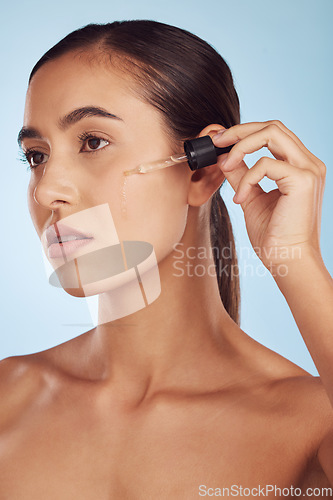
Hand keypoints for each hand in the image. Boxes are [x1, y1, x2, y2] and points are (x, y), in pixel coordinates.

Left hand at [213, 120, 325, 273]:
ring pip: (272, 133)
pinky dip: (246, 178)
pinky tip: (240, 199)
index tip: (220, 141)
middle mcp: (308, 164)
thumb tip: (224, 158)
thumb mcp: (251, 198)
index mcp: (299, 167)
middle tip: (217, 142)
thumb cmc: (273, 237)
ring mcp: (308, 170)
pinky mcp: (303, 180)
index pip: (273, 134)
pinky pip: (266, 164)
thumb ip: (241, 175)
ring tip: (225, 165)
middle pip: (273, 126)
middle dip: (240, 131)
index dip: (245, 132)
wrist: (287, 261)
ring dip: (241, 145)